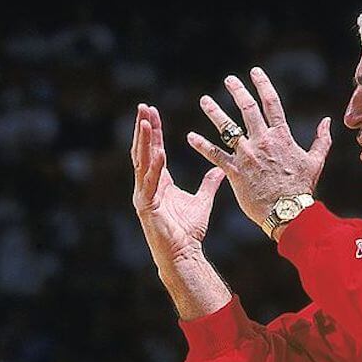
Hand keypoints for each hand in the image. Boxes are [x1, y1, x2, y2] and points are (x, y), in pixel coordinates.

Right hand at [132, 103, 229, 265]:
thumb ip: (209, 183)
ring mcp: (143, 195)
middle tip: (143, 107)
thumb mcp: (202, 201)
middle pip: (143, 151)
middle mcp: (147, 185)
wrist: (183, 254)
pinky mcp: (146, 207)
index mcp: (158, 182)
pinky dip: (154, 167)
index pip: (153, 150)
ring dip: (144, 142)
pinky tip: (158, 152)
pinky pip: (149, 184)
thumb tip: (220, 169)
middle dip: (143, 129)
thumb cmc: (189, 231)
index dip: (153, 131)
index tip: (152, 110)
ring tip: (145, 122)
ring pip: (141, 163)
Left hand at [188, 67, 330, 229]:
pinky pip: (215, 155)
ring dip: (214, 112)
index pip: (271, 103)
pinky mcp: (235, 171)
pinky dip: (201, 145)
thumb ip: (322, 140)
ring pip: (227, 128)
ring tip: (204, 101)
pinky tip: (190, 137)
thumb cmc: (302, 188)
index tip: (254, 71)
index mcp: (281, 137)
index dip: (262, 84)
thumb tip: (327, 121)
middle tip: (228, 80)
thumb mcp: (316, 161)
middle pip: (247, 110)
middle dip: (237, 92)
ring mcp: (247, 155)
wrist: (288, 212)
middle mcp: (262, 142)